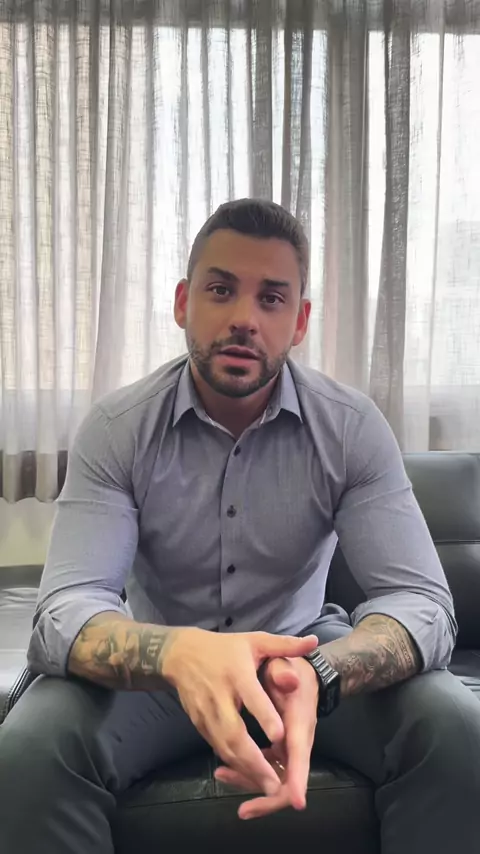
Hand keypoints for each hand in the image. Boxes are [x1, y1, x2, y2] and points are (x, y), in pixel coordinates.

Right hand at [162, 628, 317, 796]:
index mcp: (237, 673)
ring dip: (244, 768)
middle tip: (275, 782)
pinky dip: (232, 763)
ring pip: (224, 746)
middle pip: (234, 732)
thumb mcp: (254, 640)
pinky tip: (248, 775)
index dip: (264, 716)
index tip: (280, 735)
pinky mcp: (198, 723)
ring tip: (267, 786)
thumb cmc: (224, 647)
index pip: (251, 697)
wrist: (180, 654)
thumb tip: (314, 641)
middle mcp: (219, 695)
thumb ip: (285, 645)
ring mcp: (206, 712)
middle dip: (254, 760)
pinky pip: (216, 747)